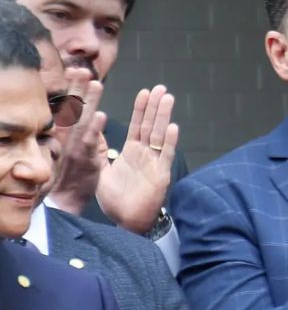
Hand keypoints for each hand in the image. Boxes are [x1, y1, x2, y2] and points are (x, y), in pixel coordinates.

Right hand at [48, 68, 107, 214]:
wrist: (64, 203)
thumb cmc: (70, 178)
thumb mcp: (77, 152)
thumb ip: (83, 136)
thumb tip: (89, 120)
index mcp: (68, 136)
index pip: (72, 109)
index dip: (76, 91)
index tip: (79, 72)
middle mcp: (69, 139)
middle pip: (74, 109)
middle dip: (79, 88)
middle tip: (83, 69)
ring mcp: (75, 148)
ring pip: (82, 121)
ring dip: (88, 102)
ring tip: (95, 83)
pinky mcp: (83, 161)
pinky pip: (89, 143)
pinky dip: (95, 129)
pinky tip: (100, 115)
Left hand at [97, 86, 179, 233]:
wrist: (126, 222)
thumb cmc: (117, 200)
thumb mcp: (103, 171)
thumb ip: (101, 151)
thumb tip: (92, 134)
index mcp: (132, 152)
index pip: (138, 126)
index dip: (141, 109)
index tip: (145, 92)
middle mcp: (145, 155)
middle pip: (151, 126)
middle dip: (155, 107)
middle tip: (161, 88)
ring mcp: (154, 163)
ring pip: (159, 135)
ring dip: (164, 117)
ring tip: (168, 98)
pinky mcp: (160, 175)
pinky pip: (164, 156)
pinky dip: (168, 142)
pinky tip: (173, 128)